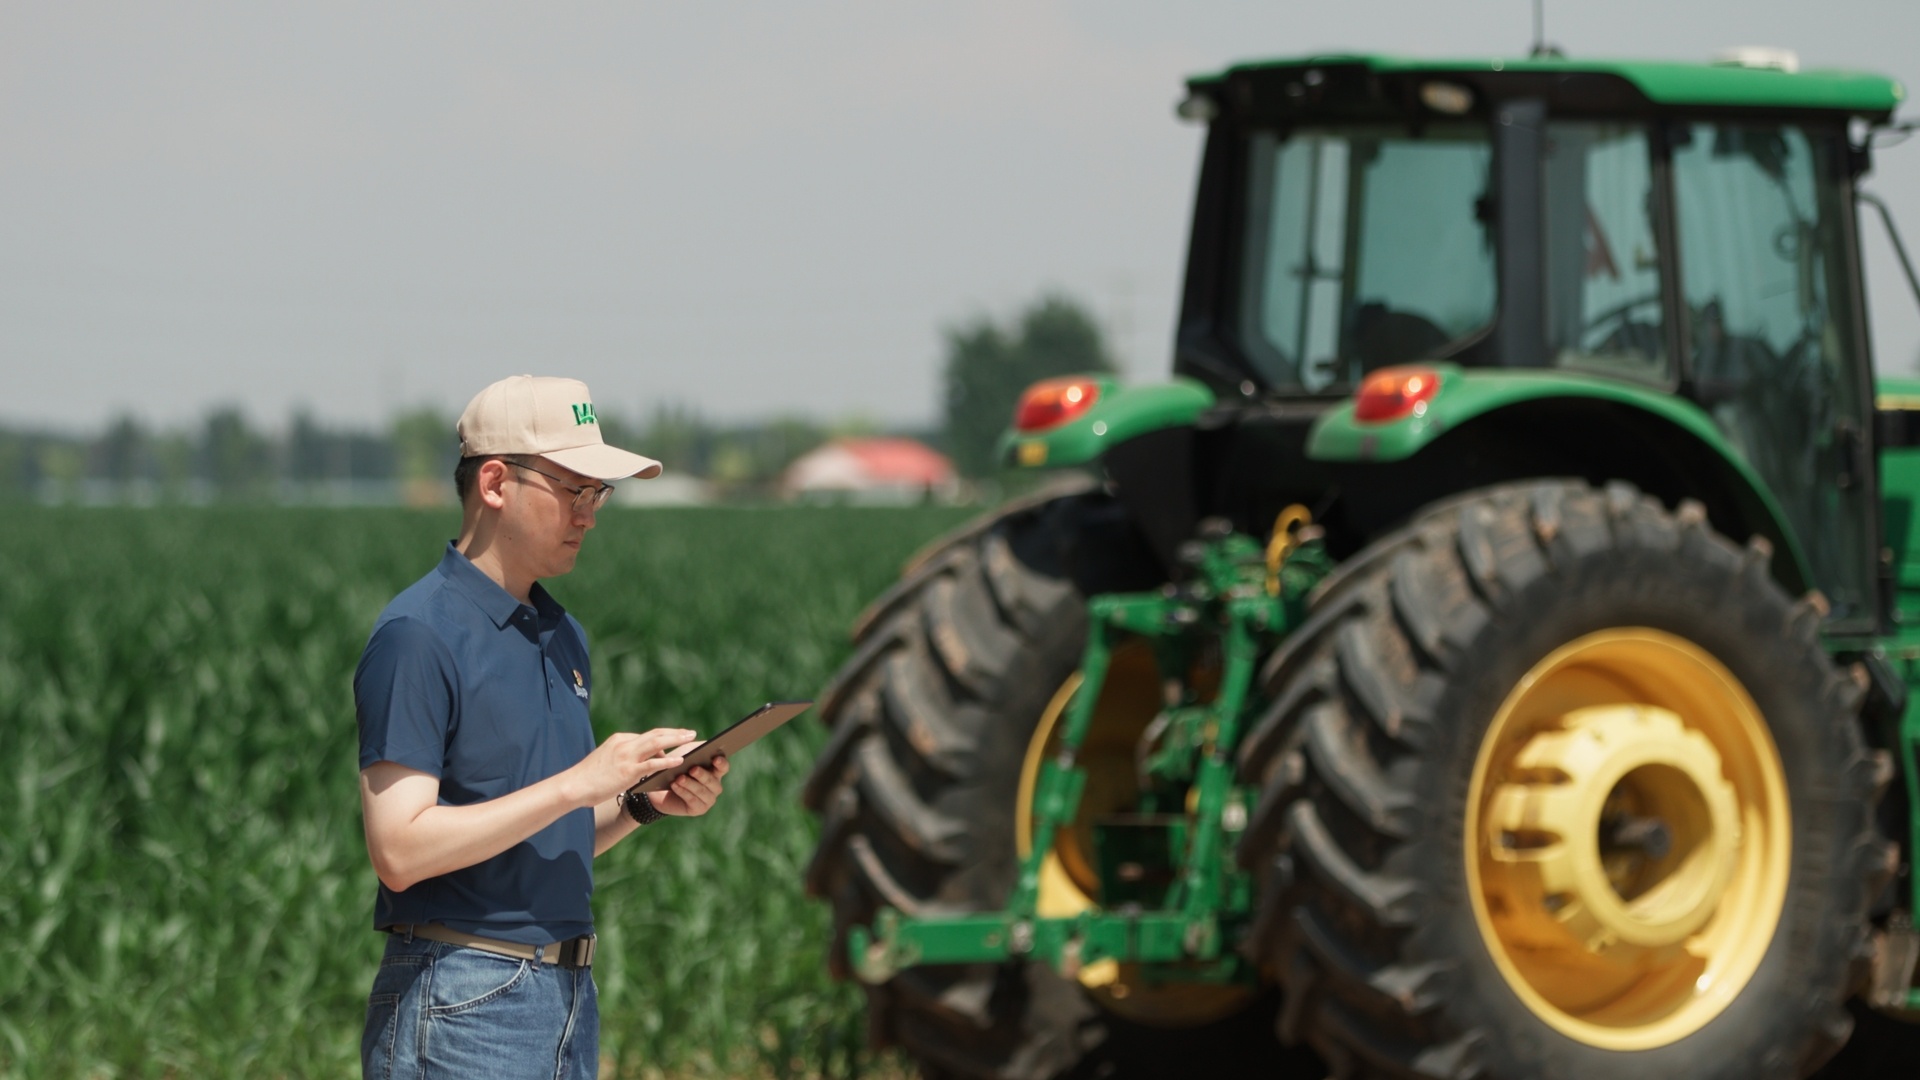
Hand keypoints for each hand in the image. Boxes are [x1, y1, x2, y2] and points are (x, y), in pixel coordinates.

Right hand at [567, 728, 693, 808]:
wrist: (574, 785)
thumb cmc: (590, 777)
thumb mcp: (608, 760)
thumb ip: (625, 757)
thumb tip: (644, 762)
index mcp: (619, 740)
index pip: (646, 736)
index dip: (664, 738)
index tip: (677, 738)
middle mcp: (624, 744)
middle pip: (655, 734)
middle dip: (675, 733)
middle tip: (690, 733)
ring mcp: (626, 756)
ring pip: (656, 743)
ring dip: (676, 740)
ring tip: (690, 740)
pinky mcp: (628, 771)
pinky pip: (652, 764)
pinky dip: (668, 761)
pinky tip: (680, 761)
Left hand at [649, 752, 728, 817]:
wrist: (659, 788)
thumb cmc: (675, 766)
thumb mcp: (685, 753)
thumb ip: (695, 747)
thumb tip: (702, 742)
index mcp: (715, 771)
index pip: (724, 767)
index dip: (721, 763)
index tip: (715, 758)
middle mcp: (715, 786)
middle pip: (712, 780)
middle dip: (702, 775)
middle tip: (692, 768)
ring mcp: (708, 799)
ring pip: (702, 791)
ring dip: (690, 784)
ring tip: (679, 778)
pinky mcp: (698, 809)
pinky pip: (692, 800)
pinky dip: (683, 792)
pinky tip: (674, 785)